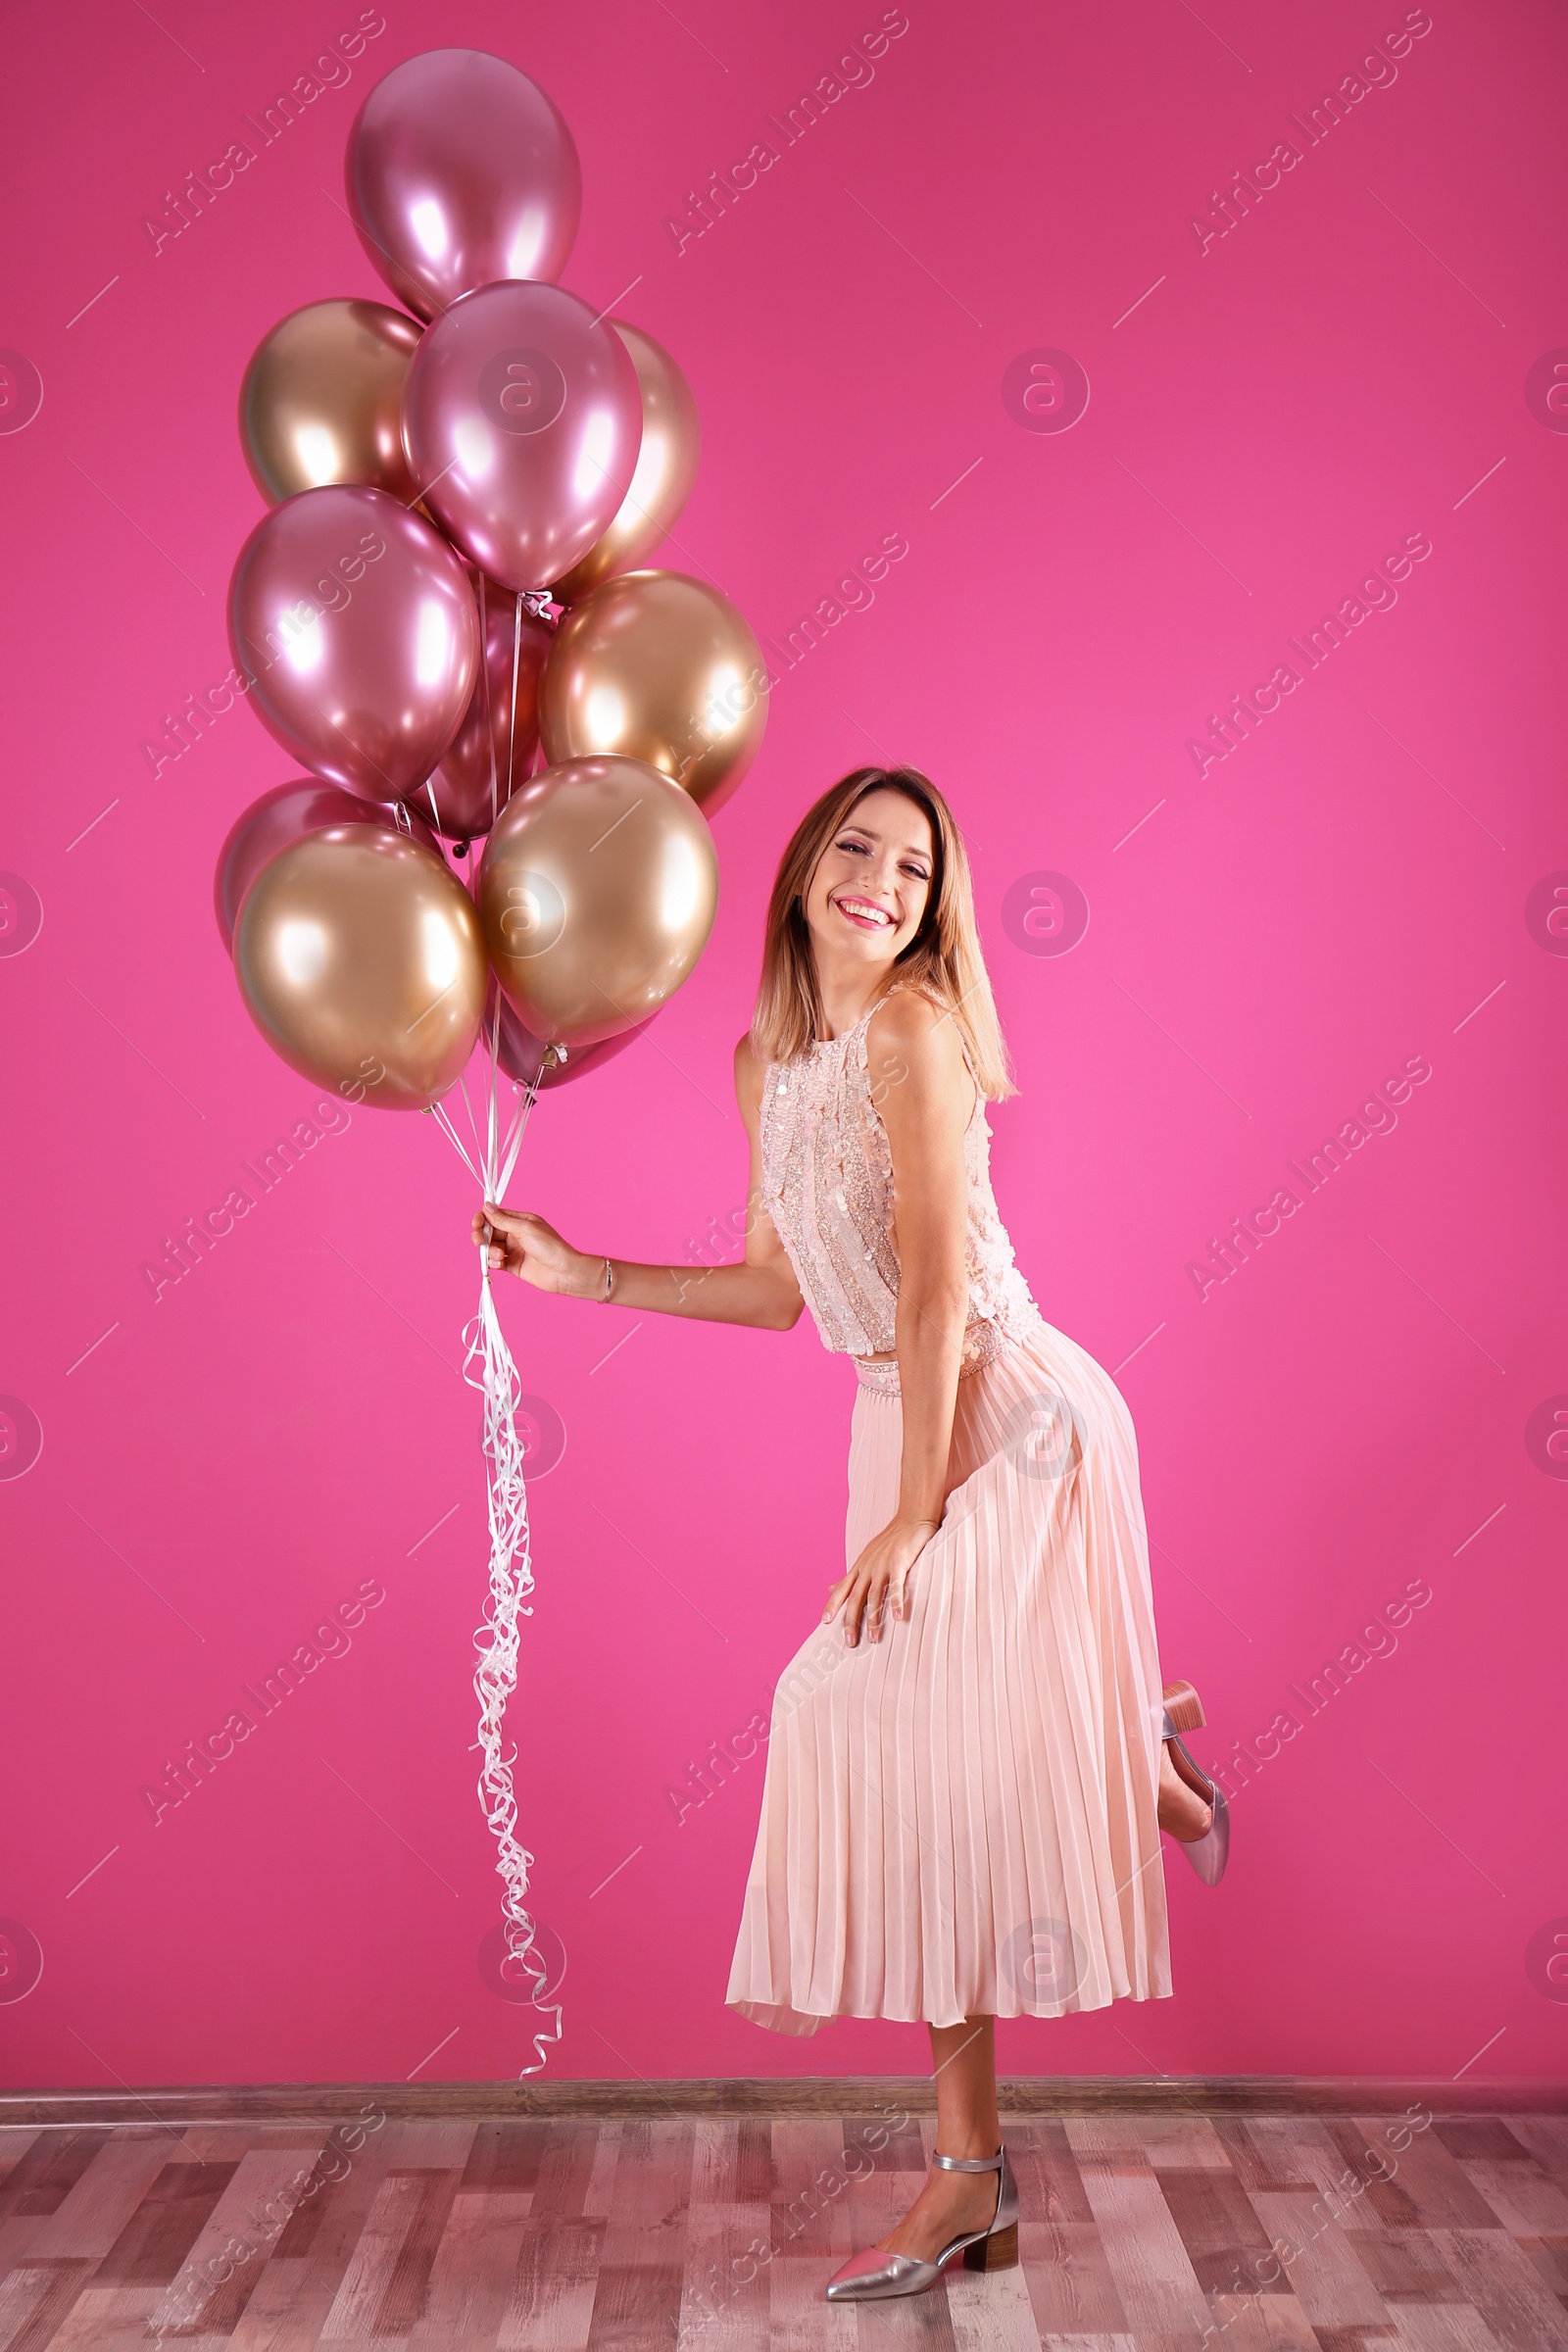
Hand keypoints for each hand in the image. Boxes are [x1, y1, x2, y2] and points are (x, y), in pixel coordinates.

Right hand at [471, 1202, 594, 1296]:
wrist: (563, 1272)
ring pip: (491, 1248)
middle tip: (479, 1241)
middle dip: (481, 1236)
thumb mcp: (525, 1229)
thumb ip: (503, 1220)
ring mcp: (514, 1250)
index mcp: (520, 1221)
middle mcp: (516, 1234)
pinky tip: (500, 1263)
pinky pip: (495, 1262)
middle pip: (490, 1232)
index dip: (483, 1218)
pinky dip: (493, 1263)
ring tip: (500, 1256)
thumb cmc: (550, 1247)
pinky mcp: (513, 1265)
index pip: (495, 1216)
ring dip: (490, 1251)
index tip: (476, 1223)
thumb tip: (486, 1206)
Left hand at [823, 1512, 939, 1646]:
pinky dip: (896, 1602)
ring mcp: (882, 1565)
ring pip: (874, 1596)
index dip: (832, 1605)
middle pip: (855, 1598)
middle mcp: (868, 1567)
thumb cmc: (891, 1540)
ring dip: (873, 1619)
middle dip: (851, 1621)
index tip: (823, 1622)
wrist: (912, 1518)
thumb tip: (828, 1587)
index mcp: (860, 1567)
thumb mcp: (865, 1557)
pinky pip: (896, 1587)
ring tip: (873, 1638)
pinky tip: (898, 1618)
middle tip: (849, 1642)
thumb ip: (849, 1576)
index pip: (842, 1589)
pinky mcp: (899, 1563)